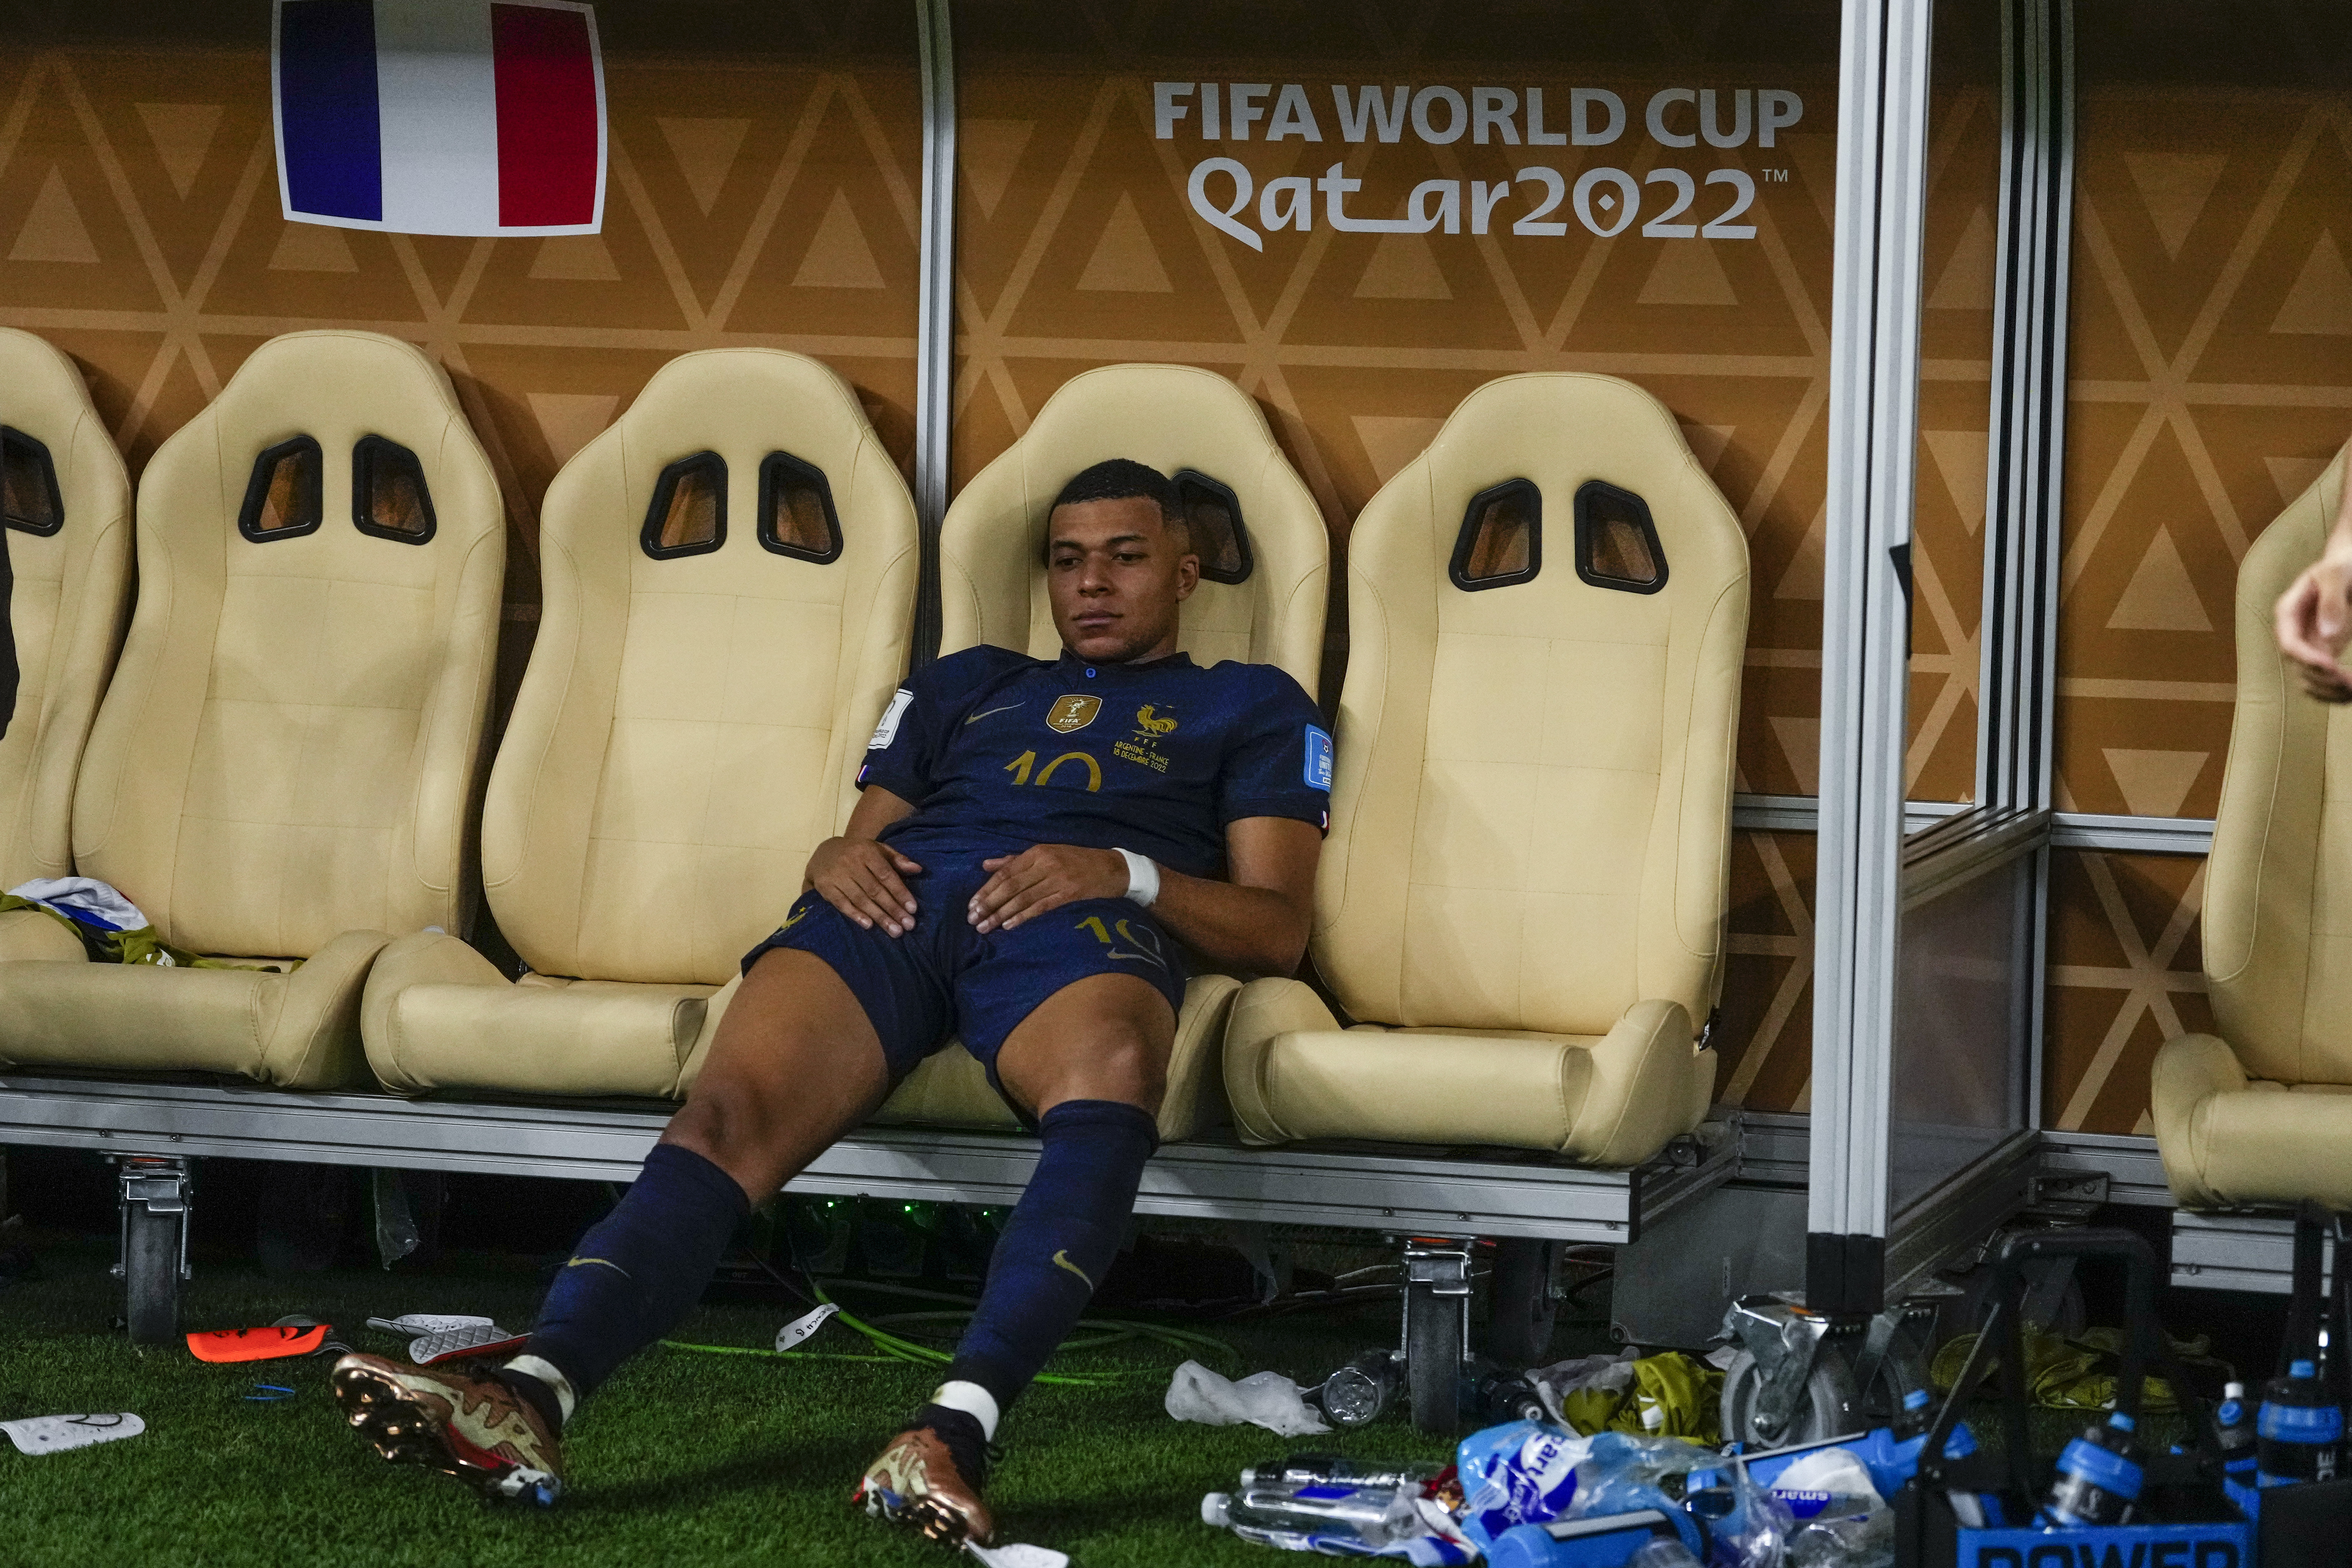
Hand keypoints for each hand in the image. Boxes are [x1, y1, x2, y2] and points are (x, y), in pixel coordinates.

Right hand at [807, 837, 921, 935]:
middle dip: (893, 909)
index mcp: (867, 852)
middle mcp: (851, 863)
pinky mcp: (825, 887)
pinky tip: (868, 925)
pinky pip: (842, 903)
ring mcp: (837, 876)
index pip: (886, 875)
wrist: (823, 852)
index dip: (900, 892)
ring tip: (894, 931)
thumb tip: (918, 869)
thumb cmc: (858, 853)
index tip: (913, 909)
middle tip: (908, 925)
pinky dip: (855, 915)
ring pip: (860, 899)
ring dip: (879, 917)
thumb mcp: (877, 849)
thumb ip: (897, 859)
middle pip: (875, 890)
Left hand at [968, 845, 1126, 931]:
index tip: (971, 905)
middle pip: (1010, 886)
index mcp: (1037, 852)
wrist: (1112, 868)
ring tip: (985, 927)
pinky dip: (1023, 917)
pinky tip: (1009, 926)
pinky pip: (1041, 907)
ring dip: (1001, 914)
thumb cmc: (1075, 860)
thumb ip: (1014, 860)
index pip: (1005, 872)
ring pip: (1023, 898)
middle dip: (989, 904)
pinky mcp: (1069, 894)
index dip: (986, 889)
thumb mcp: (1045, 853)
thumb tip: (986, 865)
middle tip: (973, 920)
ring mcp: (1058, 879)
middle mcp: (1045, 864)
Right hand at [2275, 549, 2351, 702]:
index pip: (2289, 644)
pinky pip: (2322, 678)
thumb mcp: (2337, 573)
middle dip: (2323, 678)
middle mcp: (2293, 632)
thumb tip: (2327, 634)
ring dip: (2328, 690)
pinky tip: (2349, 695)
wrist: (2345, 566)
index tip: (2333, 667)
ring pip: (2308, 678)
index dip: (2307, 659)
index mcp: (2288, 612)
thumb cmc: (2342, 564)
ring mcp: (2307, 644)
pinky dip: (2333, 691)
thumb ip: (2331, 600)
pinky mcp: (2322, 651)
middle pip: (2298, 666)